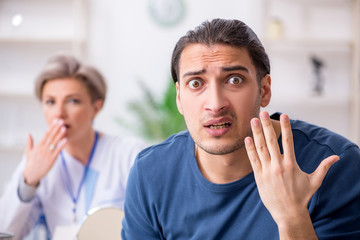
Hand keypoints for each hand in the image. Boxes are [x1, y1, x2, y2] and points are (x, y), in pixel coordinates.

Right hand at [23, 119, 67, 185]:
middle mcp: (43, 148)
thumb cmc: (30, 162)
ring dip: (60, 135)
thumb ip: (29, 142)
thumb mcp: (28, 151)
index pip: (46, 134)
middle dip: (56, 128)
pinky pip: (58, 151)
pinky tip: (66, 139)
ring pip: (55, 142)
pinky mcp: (52, 159)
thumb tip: (28, 133)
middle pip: (51, 136)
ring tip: (65, 128)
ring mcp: (48, 154)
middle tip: (61, 121)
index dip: (51, 127)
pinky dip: (62, 145)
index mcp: (38, 146)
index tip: (56, 121)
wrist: (31, 174)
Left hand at [244, 111, 338, 230]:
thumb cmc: (302, 196)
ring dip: (256, 133)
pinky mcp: (259, 177)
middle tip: (263, 112)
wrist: (288, 213)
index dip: (286, 127)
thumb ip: (324, 167)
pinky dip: (250, 149)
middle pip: (271, 141)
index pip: (288, 141)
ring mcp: (267, 171)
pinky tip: (247, 138)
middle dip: (267, 126)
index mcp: (291, 164)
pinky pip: (253, 160)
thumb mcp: (315, 181)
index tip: (284, 115)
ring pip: (260, 148)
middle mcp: (278, 165)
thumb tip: (336, 157)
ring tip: (253, 120)